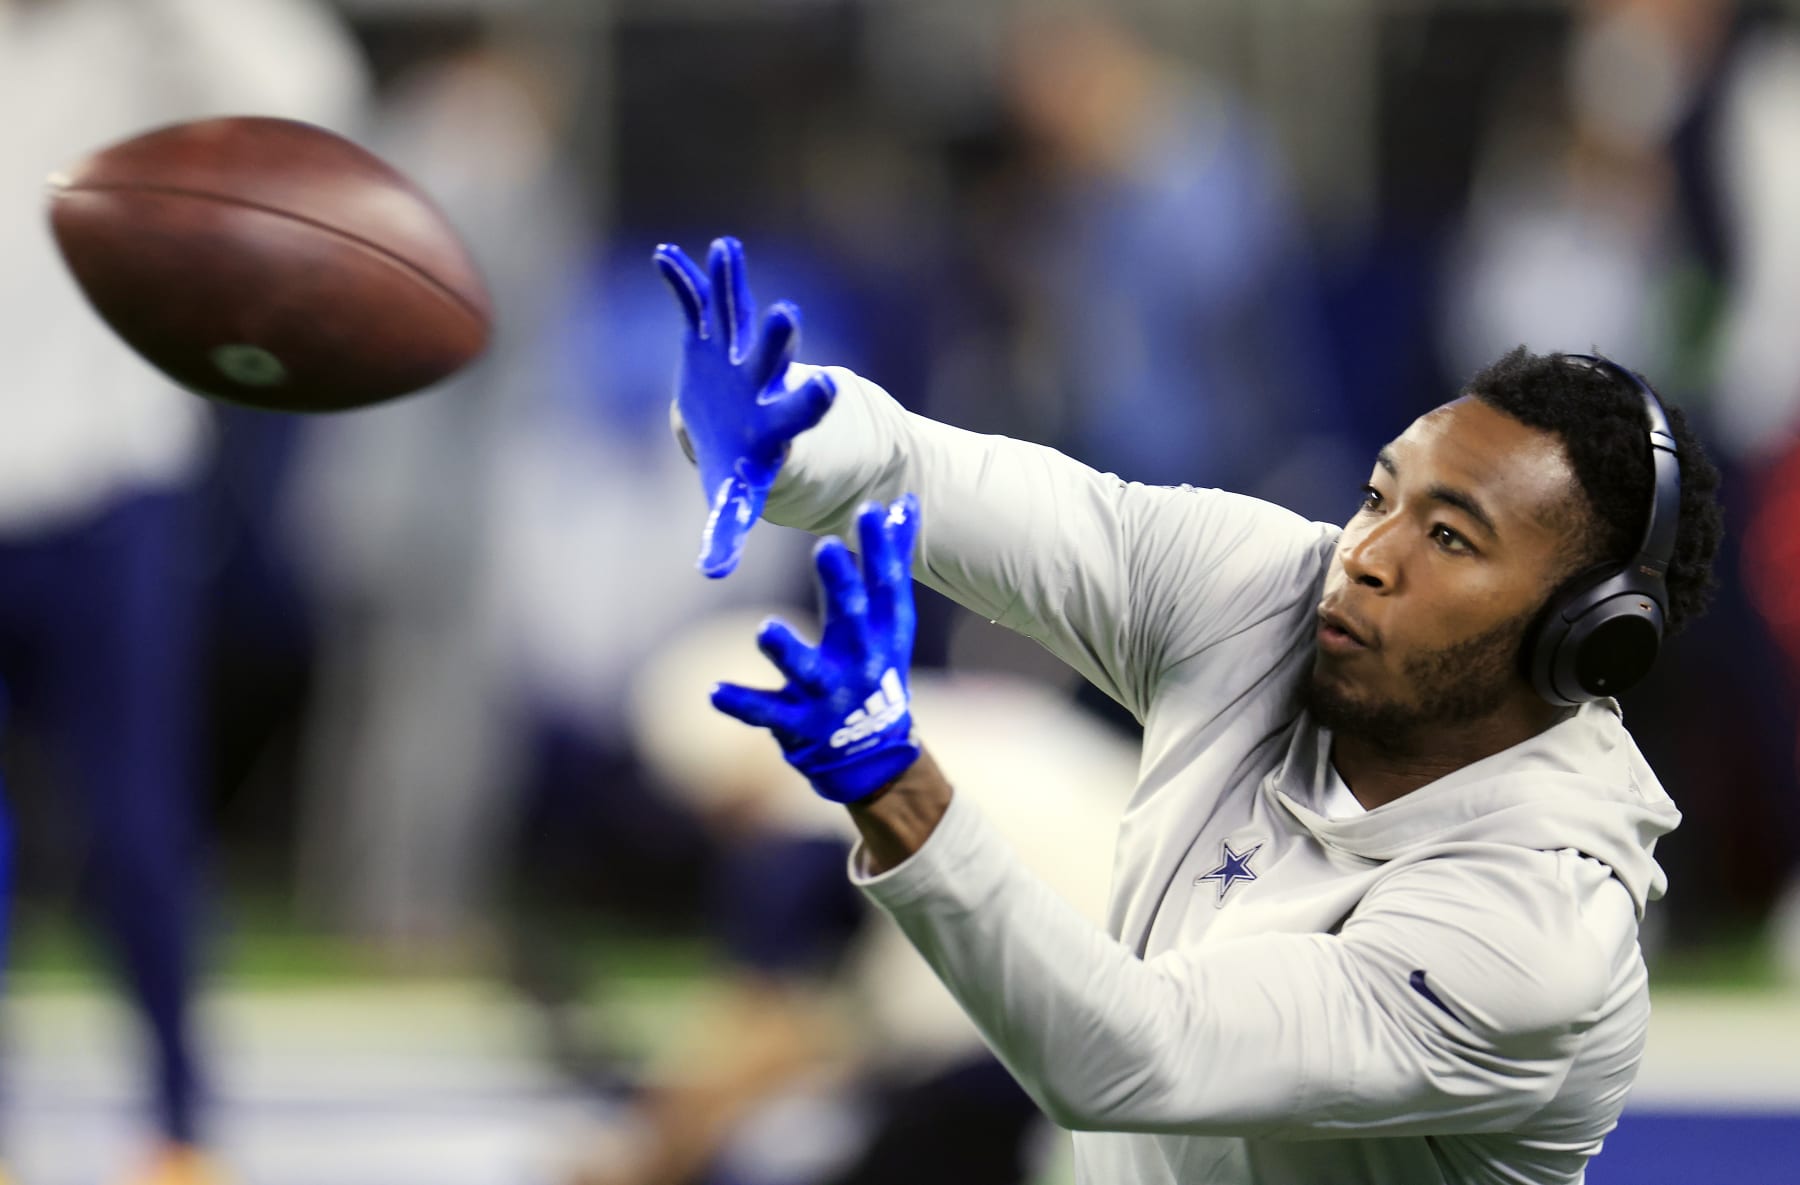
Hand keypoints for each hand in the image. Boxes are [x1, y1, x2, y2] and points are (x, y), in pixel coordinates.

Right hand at [653, 236, 837, 577]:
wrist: (740, 430)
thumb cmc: (740, 468)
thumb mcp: (736, 499)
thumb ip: (727, 530)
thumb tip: (712, 575)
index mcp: (775, 422)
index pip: (798, 413)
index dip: (810, 403)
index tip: (825, 386)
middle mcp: (761, 382)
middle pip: (772, 360)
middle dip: (776, 341)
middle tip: (787, 315)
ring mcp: (736, 355)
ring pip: (737, 317)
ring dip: (732, 286)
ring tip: (727, 248)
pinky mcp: (710, 338)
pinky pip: (696, 306)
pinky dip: (683, 282)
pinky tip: (665, 256)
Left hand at [712, 494, 921, 803]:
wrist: (870, 754)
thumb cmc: (875, 668)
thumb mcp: (890, 620)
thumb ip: (892, 560)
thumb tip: (905, 502)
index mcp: (883, 633)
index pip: (886, 586)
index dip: (880, 549)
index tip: (869, 510)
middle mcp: (860, 662)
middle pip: (852, 619)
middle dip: (841, 584)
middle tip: (825, 546)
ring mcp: (828, 695)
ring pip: (807, 670)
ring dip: (787, 650)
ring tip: (765, 628)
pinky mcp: (798, 723)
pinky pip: (767, 713)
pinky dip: (742, 704)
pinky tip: (713, 692)